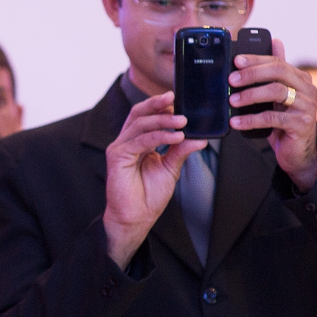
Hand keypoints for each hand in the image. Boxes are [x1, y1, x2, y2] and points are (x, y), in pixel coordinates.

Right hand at [104, 92, 206, 268]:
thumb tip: (199, 136)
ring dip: (163, 120)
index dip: (160, 105)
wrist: (136, 217)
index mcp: (137, 141)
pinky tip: (176, 137)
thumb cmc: (149, 195)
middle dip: (157, 104)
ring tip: (183, 121)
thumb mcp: (171, 168)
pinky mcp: (117, 156)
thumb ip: (180, 150)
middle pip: (139, 113)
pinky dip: (159, 136)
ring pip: (140, 124)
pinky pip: (140, 140)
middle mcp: (126, 141)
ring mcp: (120, 148)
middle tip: (176, 99)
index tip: (180, 99)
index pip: (146, 116)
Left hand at [228, 38, 316, 190]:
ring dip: (251, 95)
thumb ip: (275, 72)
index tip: (235, 61)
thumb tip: (275, 40)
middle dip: (252, 74)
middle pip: (278, 72)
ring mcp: (307, 106)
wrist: (297, 152)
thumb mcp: (277, 96)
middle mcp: (307, 88)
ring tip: (232, 101)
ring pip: (277, 92)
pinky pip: (273, 118)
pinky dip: (252, 120)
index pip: (276, 62)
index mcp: (299, 78)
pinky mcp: (302, 124)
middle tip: (231, 80)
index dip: (255, 60)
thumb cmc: (283, 121)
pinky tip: (236, 123)